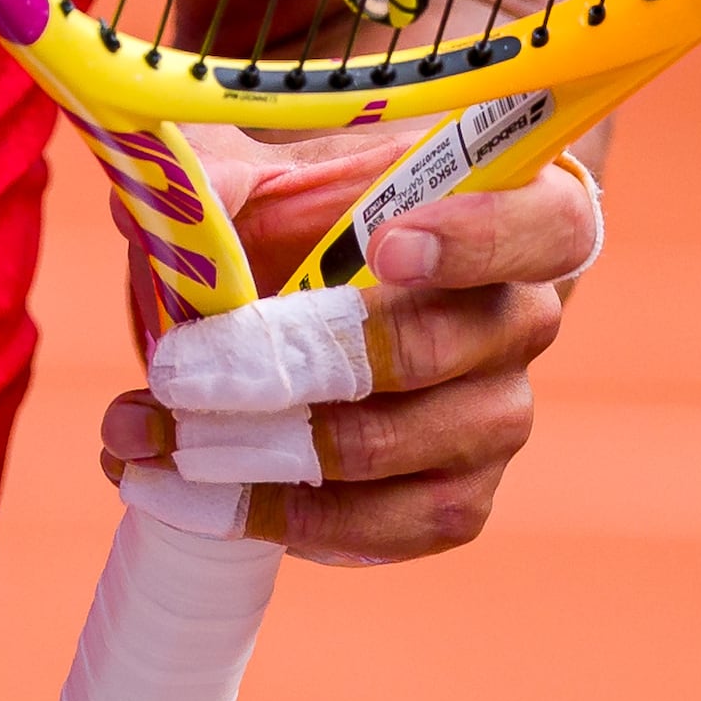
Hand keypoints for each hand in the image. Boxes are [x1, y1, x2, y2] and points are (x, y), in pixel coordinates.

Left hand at [95, 136, 603, 565]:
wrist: (319, 300)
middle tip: (174, 372)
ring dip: (264, 457)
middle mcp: (521, 319)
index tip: (385, 246)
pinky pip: (392, 527)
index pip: (546, 225)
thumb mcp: (270, 172)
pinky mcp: (459, 496)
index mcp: (510, 212)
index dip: (476, 238)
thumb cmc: (311, 218)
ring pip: (399, 451)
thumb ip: (223, 180)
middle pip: (434, 352)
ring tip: (154, 446)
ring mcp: (498, 417)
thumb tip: (164, 214)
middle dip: (288, 366)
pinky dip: (289, 516)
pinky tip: (204, 499)